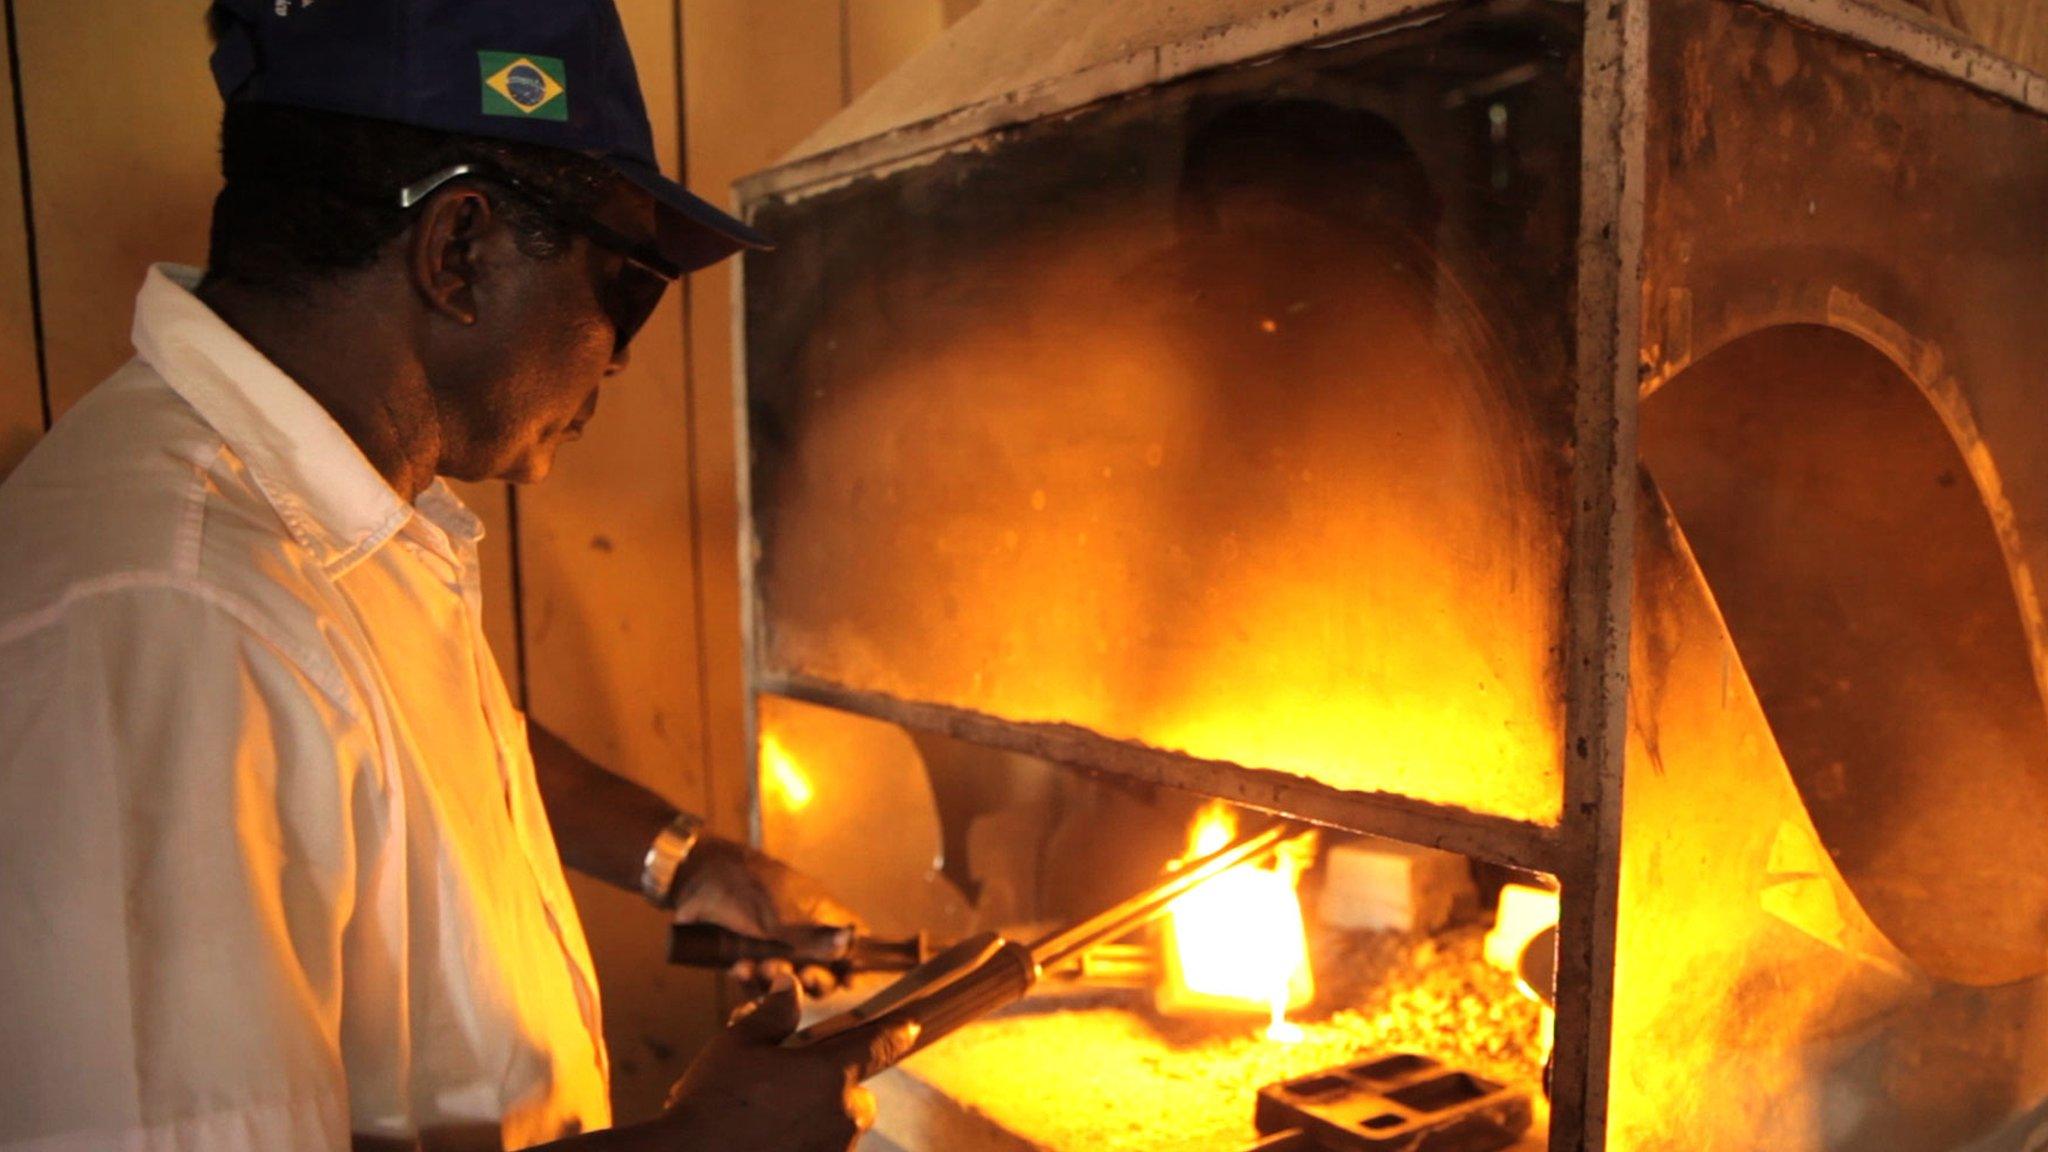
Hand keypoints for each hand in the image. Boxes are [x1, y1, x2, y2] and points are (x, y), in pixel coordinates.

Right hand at [653, 977, 917, 1151]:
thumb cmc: (712, 1102)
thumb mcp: (738, 1044)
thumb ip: (774, 1013)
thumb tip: (790, 983)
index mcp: (829, 1073)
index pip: (880, 1043)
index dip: (897, 1030)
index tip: (911, 1023)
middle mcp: (843, 1115)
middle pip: (858, 1094)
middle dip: (835, 1088)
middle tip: (788, 1089)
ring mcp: (836, 1150)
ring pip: (841, 1128)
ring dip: (819, 1121)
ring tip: (769, 1122)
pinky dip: (806, 1145)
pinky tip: (770, 1141)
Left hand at [672, 837, 860, 994]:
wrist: (694, 880)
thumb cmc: (745, 888)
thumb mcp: (783, 916)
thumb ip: (815, 936)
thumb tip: (851, 942)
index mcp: (818, 911)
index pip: (848, 940)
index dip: (852, 961)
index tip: (849, 981)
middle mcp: (800, 930)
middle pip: (821, 966)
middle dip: (813, 977)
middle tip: (802, 979)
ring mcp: (772, 943)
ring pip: (787, 976)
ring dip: (776, 978)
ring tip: (760, 969)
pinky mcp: (746, 955)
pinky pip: (756, 978)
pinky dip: (749, 978)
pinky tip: (739, 970)